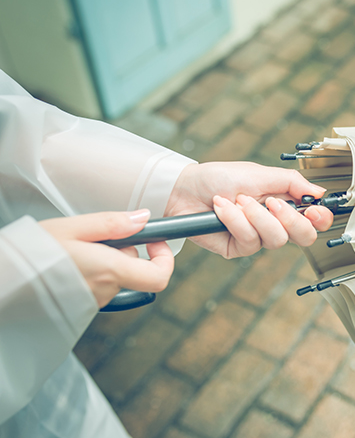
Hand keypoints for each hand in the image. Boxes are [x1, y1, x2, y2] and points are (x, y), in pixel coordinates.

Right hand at [40, 210, 173, 307]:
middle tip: (96, 237)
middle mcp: (105, 292)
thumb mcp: (73, 227)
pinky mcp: (79, 309)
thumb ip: (112, 223)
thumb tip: (144, 218)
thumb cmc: (32, 253)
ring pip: (114, 278)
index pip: (158, 278)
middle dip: (124, 252)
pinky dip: (90, 273)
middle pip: (133, 271)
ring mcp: (92, 304)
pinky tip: (66, 264)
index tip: (154, 242)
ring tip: (73, 249)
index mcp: (110, 271)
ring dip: (104, 262)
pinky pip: (96, 287)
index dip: (164, 260)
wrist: (1, 283)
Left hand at [164, 162, 333, 257]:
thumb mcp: (260, 173)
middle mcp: (275, 223)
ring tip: (239, 200)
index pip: (315, 220)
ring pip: (276, 239)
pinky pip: (249, 241)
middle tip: (273, 203)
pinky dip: (235, 220)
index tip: (313, 209)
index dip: (320, 218)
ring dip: (256, 216)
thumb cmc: (220, 177)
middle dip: (291, 220)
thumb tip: (320, 192)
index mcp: (284, 204)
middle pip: (304, 237)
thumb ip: (293, 182)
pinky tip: (222, 208)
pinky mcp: (239, 248)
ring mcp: (258, 237)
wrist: (186, 188)